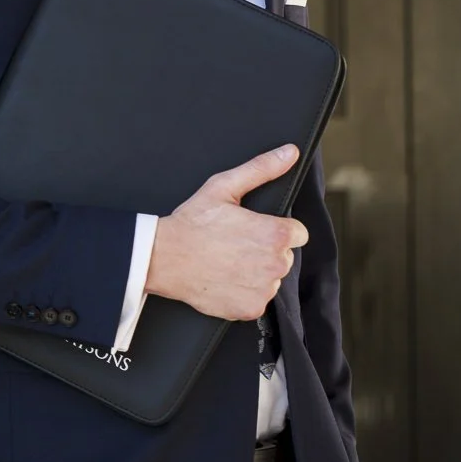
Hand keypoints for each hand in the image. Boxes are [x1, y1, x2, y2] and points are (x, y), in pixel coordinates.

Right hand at [145, 144, 309, 321]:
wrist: (163, 258)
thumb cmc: (192, 223)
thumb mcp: (224, 187)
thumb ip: (262, 169)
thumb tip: (289, 153)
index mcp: (275, 234)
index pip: (297, 234)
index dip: (276, 230)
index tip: (253, 230)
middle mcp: (275, 264)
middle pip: (284, 257)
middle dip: (265, 251)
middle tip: (234, 245)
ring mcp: (263, 289)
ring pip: (271, 279)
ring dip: (256, 273)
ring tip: (227, 261)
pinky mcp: (251, 308)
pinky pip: (257, 300)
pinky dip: (244, 293)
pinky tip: (224, 279)